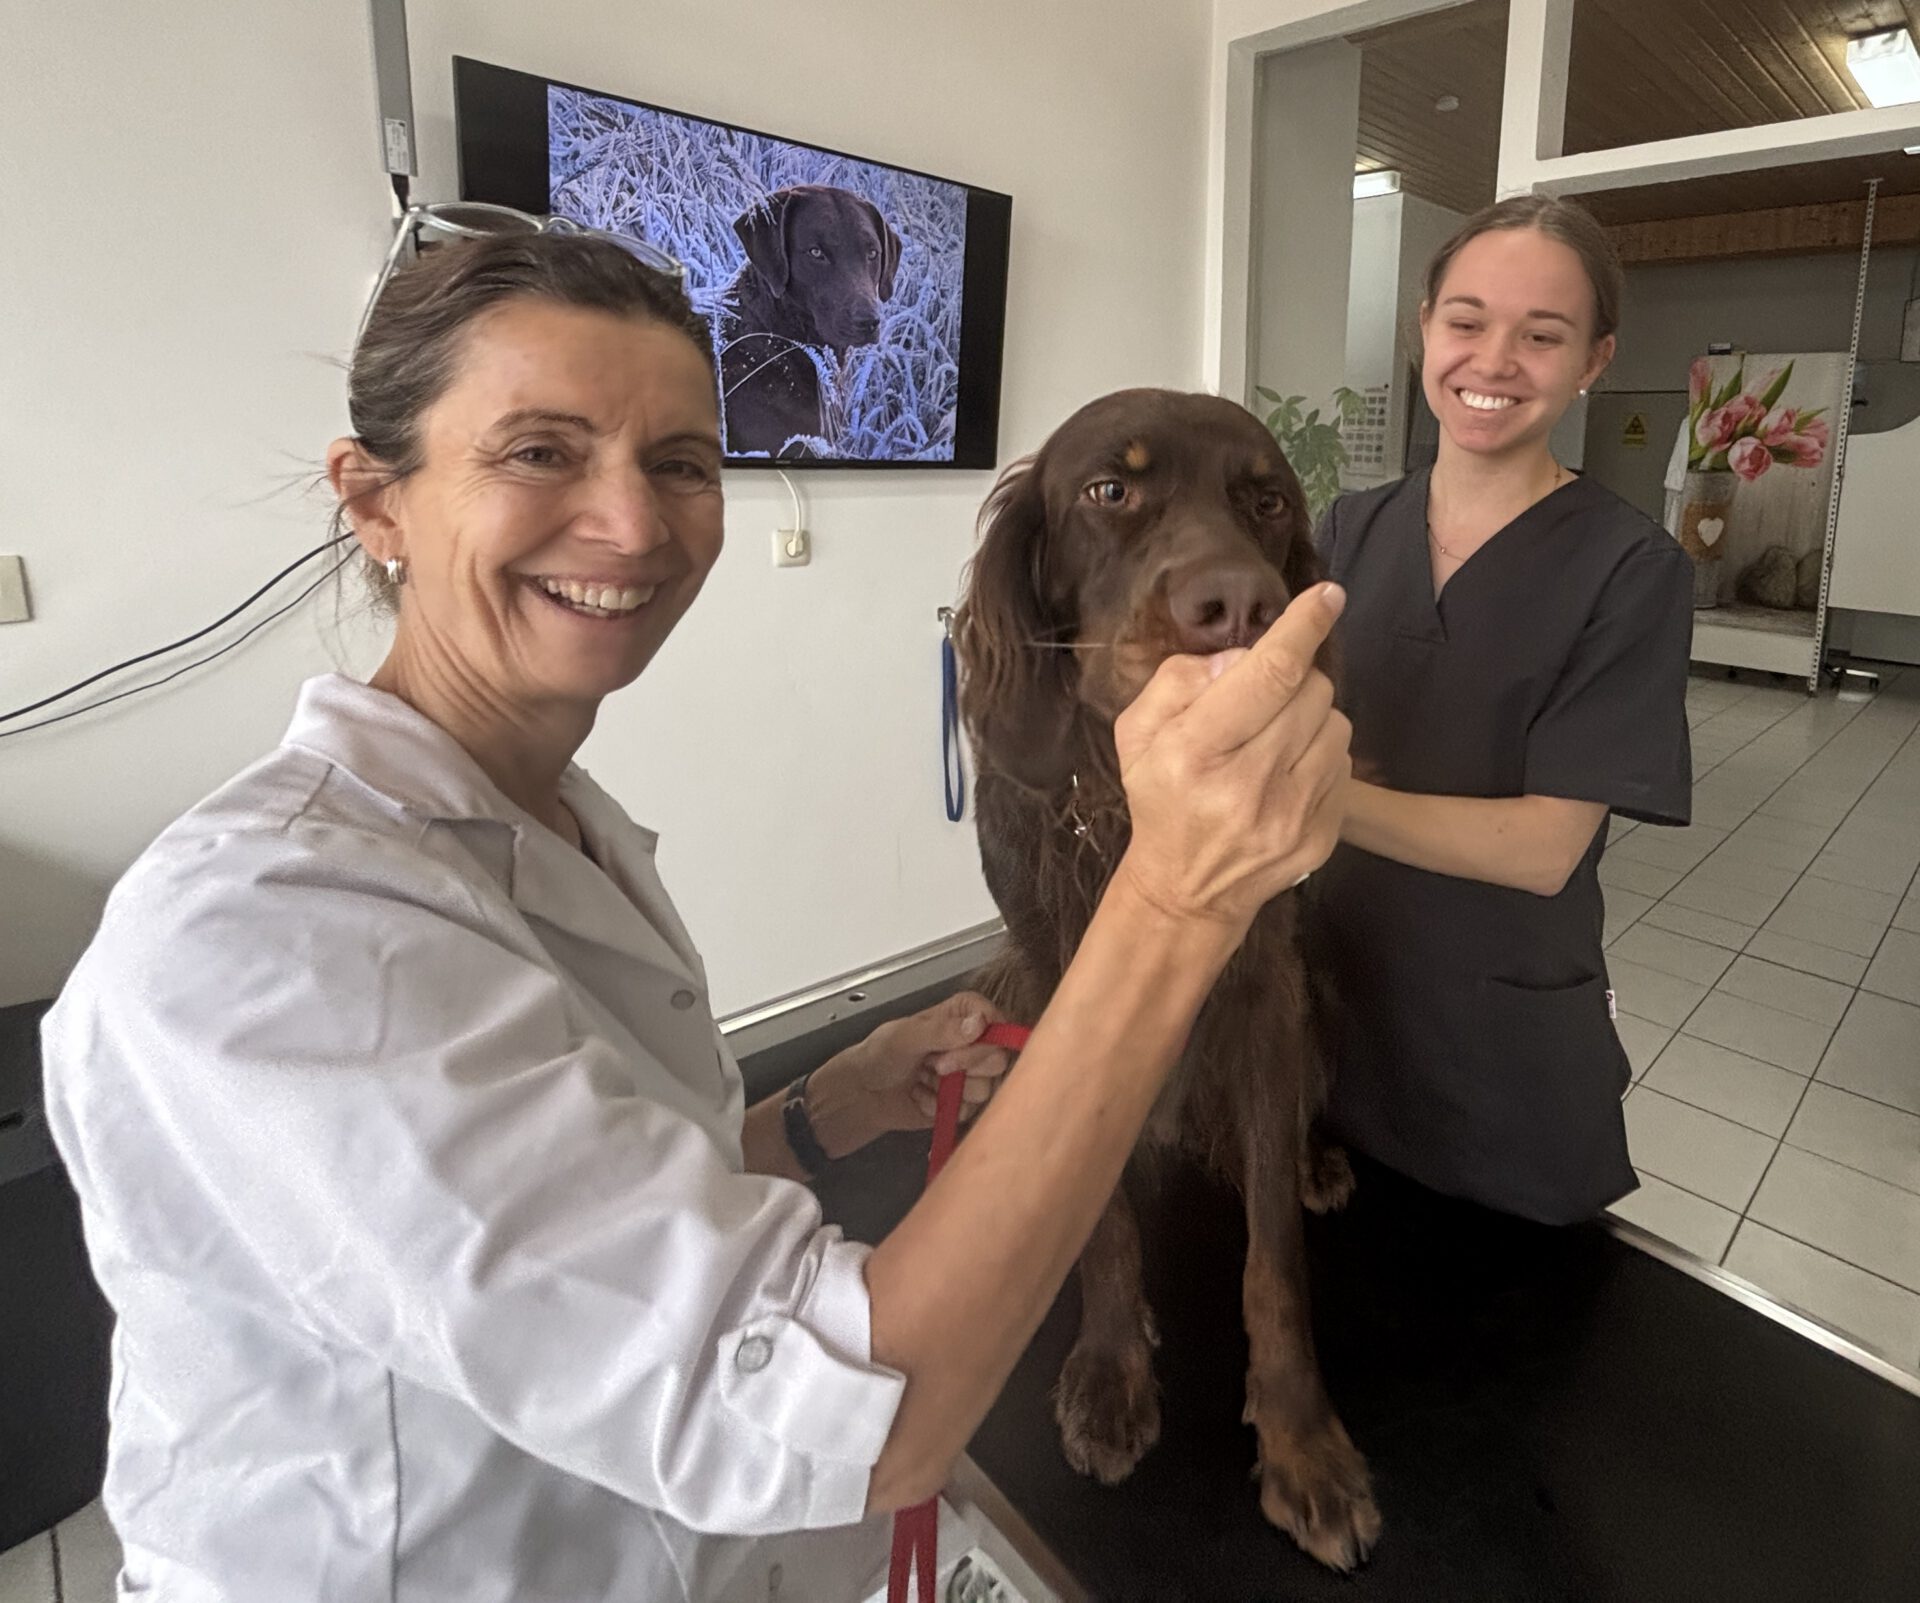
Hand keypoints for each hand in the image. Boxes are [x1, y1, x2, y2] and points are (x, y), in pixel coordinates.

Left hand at [806, 991, 1015, 1156]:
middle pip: (997, 1058)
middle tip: (934, 1066)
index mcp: (957, 1016)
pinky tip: (923, 1098)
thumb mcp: (904, 1037)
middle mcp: (968, 1044)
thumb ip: (941, 1030)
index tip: (956, 1049)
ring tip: (924, 1080)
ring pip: (986, 1088)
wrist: (861, 1096)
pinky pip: (970, 1111)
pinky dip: (942, 1108)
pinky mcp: (961, 1102)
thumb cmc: (876, 1057)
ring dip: (950, 1089)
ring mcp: (966, 1075)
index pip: (994, 1020)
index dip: (983, 1039)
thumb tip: (978, 1024)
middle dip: (966, 1067)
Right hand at [1112, 583, 1351, 934]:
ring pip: (1335, 724)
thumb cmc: (1162, 799)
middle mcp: (1248, 784)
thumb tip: (1238, 659)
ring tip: (1272, 743)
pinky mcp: (1320, 836)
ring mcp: (1291, 816)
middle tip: (1262, 702)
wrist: (1186, 890)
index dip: (1302, 628)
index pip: (1268, 674)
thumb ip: (1178, 680)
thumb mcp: (1138, 734)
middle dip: (1292, 680)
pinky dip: (1318, 756)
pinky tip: (1285, 774)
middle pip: (1310, 692)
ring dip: (1309, 719)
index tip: (1327, 597)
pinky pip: (1341, 764)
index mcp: (1197, 751)